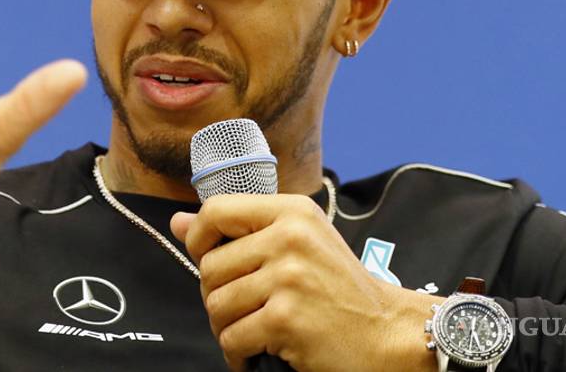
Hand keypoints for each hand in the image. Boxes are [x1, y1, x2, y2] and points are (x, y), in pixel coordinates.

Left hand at [170, 195, 439, 370]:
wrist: (388, 334)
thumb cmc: (341, 291)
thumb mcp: (299, 244)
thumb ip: (239, 232)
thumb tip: (177, 222)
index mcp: (292, 212)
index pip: (216, 211)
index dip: (199, 238)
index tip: (206, 257)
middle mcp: (289, 239)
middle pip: (210, 268)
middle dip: (218, 297)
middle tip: (246, 310)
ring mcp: (288, 278)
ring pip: (216, 306)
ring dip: (229, 328)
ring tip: (255, 331)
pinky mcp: (285, 319)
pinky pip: (232, 338)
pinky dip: (239, 354)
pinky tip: (260, 353)